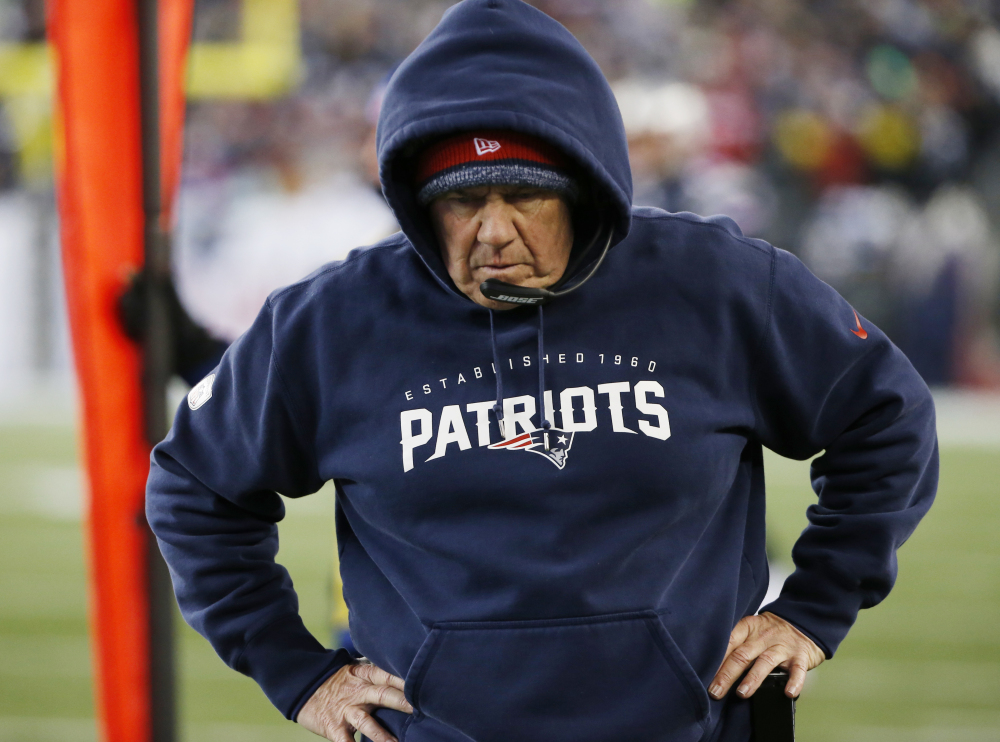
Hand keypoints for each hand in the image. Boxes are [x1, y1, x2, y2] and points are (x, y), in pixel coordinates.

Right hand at [298, 662, 412, 741]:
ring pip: (366, 723)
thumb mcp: (357, 669)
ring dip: (382, 735)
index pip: (388, 674)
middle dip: (401, 702)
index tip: (423, 683)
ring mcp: (346, 710)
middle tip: (420, 708)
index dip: (404, 679)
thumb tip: (405, 672)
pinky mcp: (334, 727)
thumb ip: (378, 673)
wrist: (304, 686)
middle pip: (383, 695)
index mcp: (365, 675)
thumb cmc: (338, 680)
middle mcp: (358, 692)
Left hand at [709, 612, 824, 700]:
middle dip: (726, 674)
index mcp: (748, 628)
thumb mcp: (752, 630)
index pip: (728, 643)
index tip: (704, 675)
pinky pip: (797, 670)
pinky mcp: (800, 656)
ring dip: (753, 679)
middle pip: (742, 655)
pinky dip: (794, 682)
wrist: (803, 621)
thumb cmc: (771, 631)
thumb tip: (714, 667)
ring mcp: (782, 646)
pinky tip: (788, 693)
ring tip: (742, 694)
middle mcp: (763, 637)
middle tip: (715, 691)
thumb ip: (737, 645)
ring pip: (765, 662)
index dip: (716, 660)